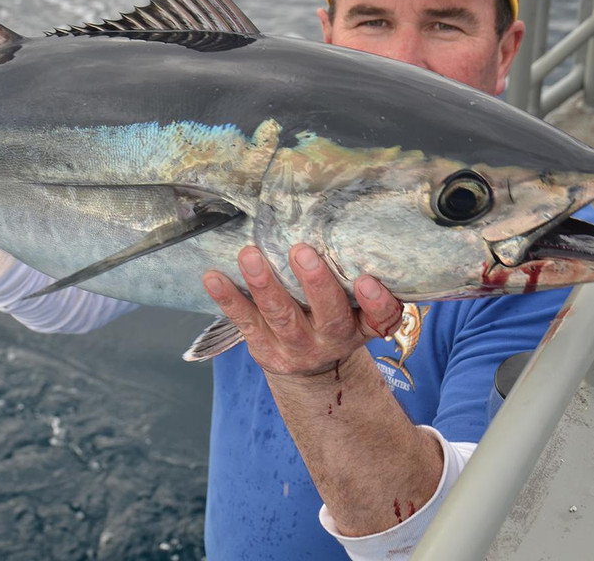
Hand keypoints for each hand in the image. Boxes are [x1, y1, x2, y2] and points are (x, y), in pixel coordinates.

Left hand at [202, 244, 403, 377]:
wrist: (314, 370)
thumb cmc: (337, 319)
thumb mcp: (357, 309)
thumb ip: (357, 282)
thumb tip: (346, 223)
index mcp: (361, 326)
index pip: (380, 318)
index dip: (377, 302)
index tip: (367, 279)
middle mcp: (332, 340)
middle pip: (329, 316)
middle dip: (315, 283)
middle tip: (301, 251)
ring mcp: (296, 348)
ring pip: (282, 317)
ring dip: (264, 285)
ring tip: (249, 256)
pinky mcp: (265, 348)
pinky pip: (245, 322)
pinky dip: (228, 299)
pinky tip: (213, 278)